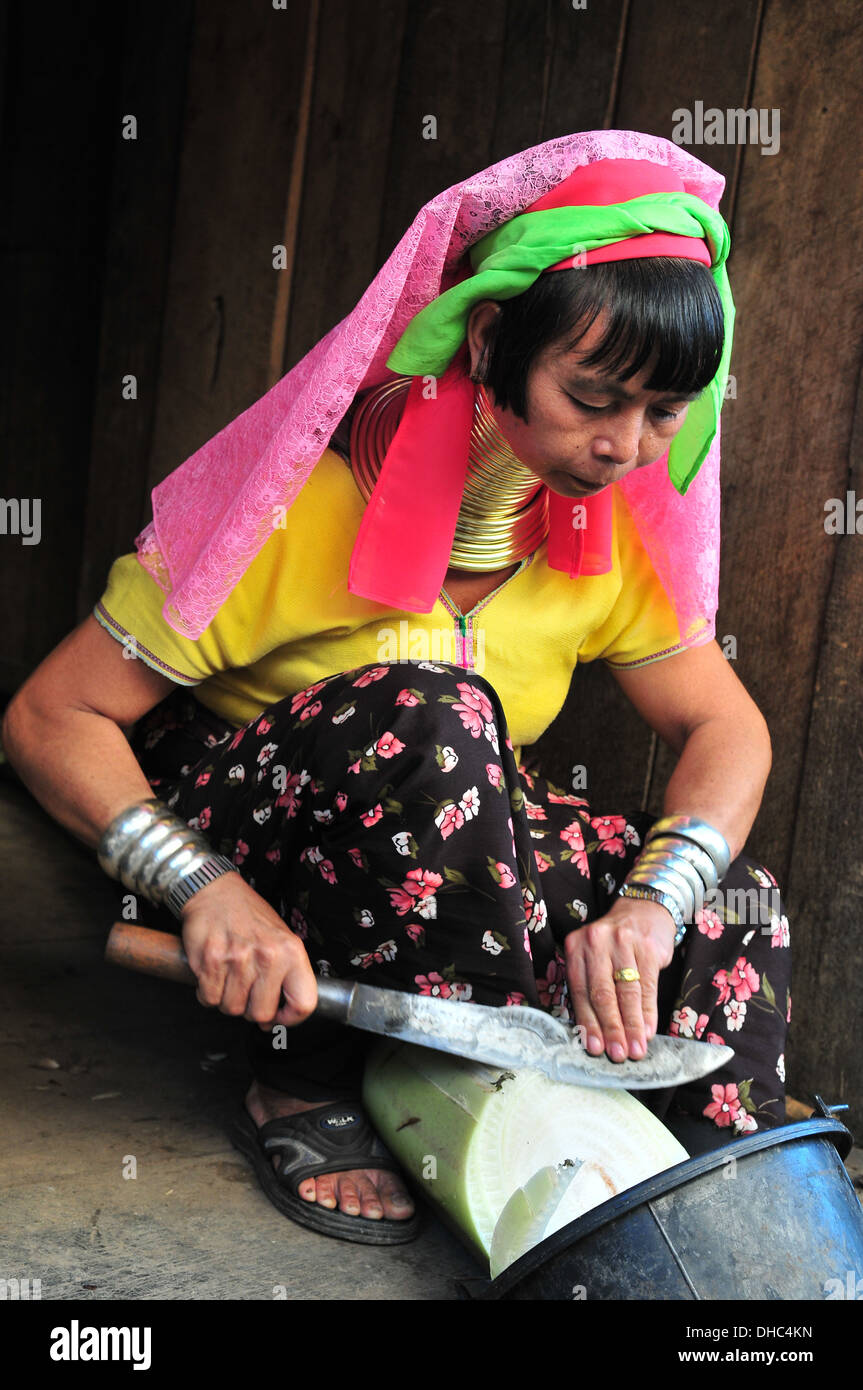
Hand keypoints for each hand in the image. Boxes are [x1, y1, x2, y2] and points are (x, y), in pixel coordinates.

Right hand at [179, 873, 317, 1028]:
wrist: (215, 892)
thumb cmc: (249, 916)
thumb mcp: (281, 938)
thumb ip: (285, 976)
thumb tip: (274, 1018)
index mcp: (291, 951)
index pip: (304, 1003)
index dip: (290, 1018)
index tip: (279, 1017)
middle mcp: (267, 955)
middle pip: (261, 1013)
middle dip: (251, 1009)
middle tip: (247, 992)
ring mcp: (238, 959)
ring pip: (232, 1008)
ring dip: (228, 999)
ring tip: (230, 977)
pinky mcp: (211, 960)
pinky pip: (209, 998)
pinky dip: (208, 993)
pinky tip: (214, 975)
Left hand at [563, 897, 675, 1061]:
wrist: (644, 911)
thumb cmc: (614, 944)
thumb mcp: (595, 958)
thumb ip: (591, 988)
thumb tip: (596, 1035)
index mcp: (576, 946)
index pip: (580, 991)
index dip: (587, 1023)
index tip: (594, 1048)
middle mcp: (596, 942)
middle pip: (602, 993)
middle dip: (610, 1029)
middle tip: (616, 1054)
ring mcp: (623, 942)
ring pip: (626, 992)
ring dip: (631, 1026)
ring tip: (634, 1049)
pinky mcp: (647, 947)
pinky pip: (647, 986)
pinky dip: (647, 1012)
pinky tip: (648, 1031)